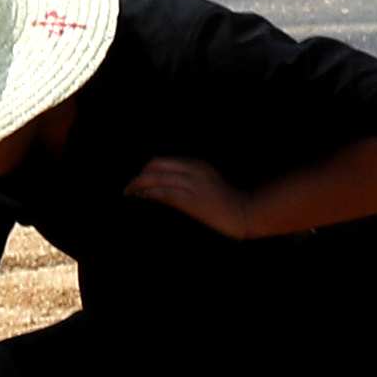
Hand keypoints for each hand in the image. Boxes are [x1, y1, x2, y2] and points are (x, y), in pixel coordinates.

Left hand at [124, 156, 262, 238]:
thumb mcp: (212, 182)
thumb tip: (171, 184)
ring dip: (138, 186)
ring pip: (154, 179)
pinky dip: (148, 195)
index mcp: (197, 165)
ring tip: (130, 194)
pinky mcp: (189, 201)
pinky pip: (161, 194)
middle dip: (139, 177)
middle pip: (155, 167)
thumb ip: (194, 178)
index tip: (139, 180)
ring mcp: (190, 185)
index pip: (162, 162)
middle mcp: (192, 171)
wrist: (246, 213)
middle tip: (130, 189)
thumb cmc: (231, 203)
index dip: (146, 170)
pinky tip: (142, 199)